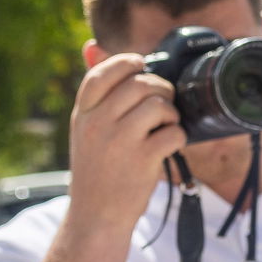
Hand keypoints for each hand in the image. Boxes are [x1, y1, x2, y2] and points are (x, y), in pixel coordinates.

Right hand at [67, 55, 184, 231]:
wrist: (96, 216)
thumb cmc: (97, 170)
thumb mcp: (85, 129)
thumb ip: (96, 94)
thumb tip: (93, 45)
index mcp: (83, 115)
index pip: (101, 74)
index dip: (125, 62)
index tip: (141, 64)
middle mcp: (97, 124)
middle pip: (139, 85)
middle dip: (160, 89)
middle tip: (164, 103)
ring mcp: (119, 141)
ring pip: (158, 105)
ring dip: (171, 113)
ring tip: (165, 126)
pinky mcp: (142, 159)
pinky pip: (173, 132)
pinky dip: (179, 137)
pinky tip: (169, 145)